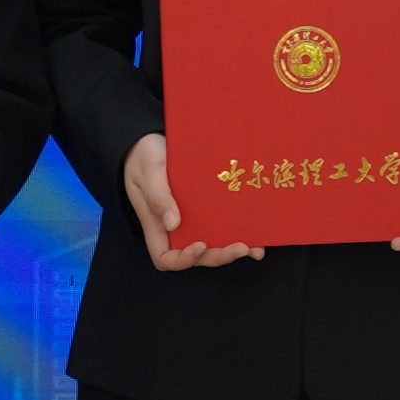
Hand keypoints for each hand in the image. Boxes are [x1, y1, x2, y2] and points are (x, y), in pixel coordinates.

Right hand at [121, 133, 256, 271]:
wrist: (150, 140)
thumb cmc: (143, 156)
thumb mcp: (149, 172)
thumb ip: (158, 196)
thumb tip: (174, 223)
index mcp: (156, 225)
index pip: (166, 258)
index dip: (184, 259)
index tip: (200, 244)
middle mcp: (174, 228)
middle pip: (196, 255)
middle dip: (219, 255)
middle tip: (241, 247)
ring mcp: (191, 219)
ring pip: (212, 244)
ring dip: (232, 250)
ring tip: (254, 248)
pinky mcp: (205, 207)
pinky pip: (221, 225)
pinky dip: (238, 232)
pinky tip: (256, 234)